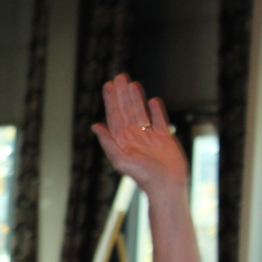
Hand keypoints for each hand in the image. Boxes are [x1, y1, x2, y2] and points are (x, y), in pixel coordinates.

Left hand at [91, 73, 188, 197]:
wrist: (167, 185)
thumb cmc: (143, 175)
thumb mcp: (121, 158)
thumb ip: (108, 142)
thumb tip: (94, 126)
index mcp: (122, 140)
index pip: (114, 115)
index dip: (111, 100)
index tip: (108, 85)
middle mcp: (134, 136)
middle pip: (127, 110)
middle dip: (122, 93)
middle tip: (119, 76)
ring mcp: (149, 136)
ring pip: (141, 112)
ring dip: (137, 98)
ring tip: (132, 83)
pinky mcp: (164, 139)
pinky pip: (159, 121)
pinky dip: (156, 110)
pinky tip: (153, 100)